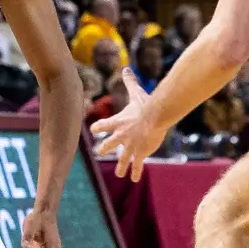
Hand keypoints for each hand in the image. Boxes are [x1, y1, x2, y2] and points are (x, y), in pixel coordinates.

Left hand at [91, 67, 166, 181]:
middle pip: (108, 144)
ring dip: (120, 166)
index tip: (93, 130)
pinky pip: (137, 165)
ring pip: (122, 159)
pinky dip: (136, 172)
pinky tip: (135, 179)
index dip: (98, 127)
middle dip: (104, 148)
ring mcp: (130, 146)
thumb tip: (126, 68)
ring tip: (119, 173)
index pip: (102, 125)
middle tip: (100, 151)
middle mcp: (121, 136)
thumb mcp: (135, 93)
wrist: (154, 117)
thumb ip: (129, 82)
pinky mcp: (140, 152)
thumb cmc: (145, 104)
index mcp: (118, 122)